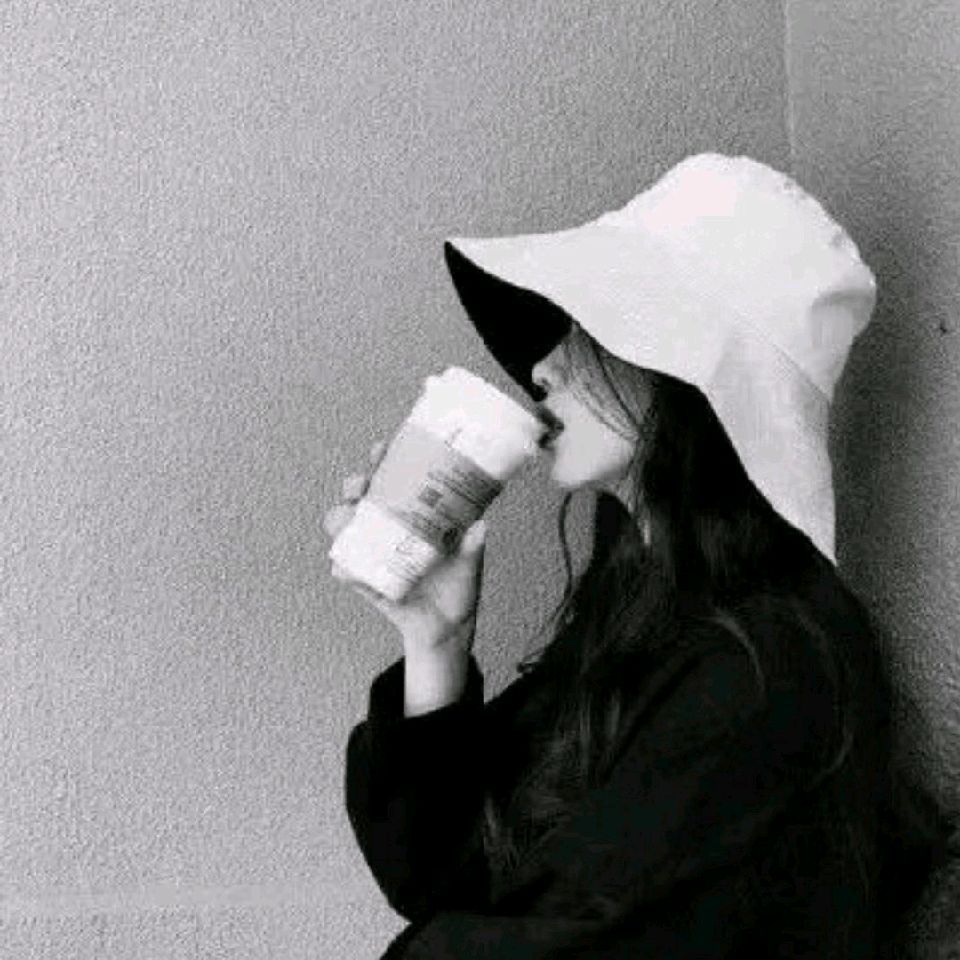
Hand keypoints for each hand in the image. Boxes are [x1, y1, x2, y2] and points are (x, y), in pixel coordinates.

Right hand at [323, 439, 487, 655]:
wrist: (448, 626)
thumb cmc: (458, 584)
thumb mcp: (469, 562)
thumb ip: (472, 546)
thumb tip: (479, 526)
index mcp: (412, 513)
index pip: (393, 477)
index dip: (382, 460)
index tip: (382, 449)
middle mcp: (388, 526)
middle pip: (360, 496)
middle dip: (354, 484)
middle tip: (363, 486)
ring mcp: (372, 551)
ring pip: (342, 525)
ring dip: (339, 518)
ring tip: (349, 518)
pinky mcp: (365, 579)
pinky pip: (345, 569)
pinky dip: (344, 567)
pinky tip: (348, 568)